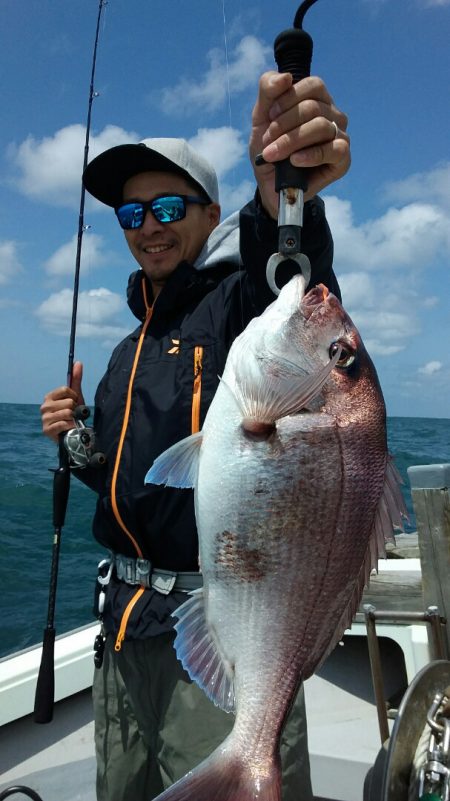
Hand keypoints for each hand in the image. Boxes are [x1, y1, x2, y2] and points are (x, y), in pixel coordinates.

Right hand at [40, 361, 84, 441]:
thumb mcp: (75, 396)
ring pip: (67, 413)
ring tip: (70, 421)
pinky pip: (64, 424)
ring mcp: (44, 418)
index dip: (74, 396)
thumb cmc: (72, 413)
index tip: (75, 402)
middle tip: (72, 414)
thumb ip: (76, 379)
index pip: (65, 389)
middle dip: (74, 409)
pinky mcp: (47, 430)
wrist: (72, 432)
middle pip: (68, 402)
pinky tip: (68, 428)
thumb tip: (78, 362)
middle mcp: (44, 406)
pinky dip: (70, 426)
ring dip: (73, 418)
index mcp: (49, 397)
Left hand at [249, 72, 349, 217]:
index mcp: (318, 99)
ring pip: (321, 127)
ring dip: (291, 141)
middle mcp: (333, 115)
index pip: (313, 85)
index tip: (269, 116)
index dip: (289, 98)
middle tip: (267, 142)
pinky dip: (311, 155)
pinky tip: (295, 161)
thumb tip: (286, 77)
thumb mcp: (261, 117)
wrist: (269, 182)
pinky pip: (333, 150)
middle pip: (313, 108)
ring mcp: (340, 136)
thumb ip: (268, 90)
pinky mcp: (342, 159)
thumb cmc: (269, 147)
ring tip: (273, 155)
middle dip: (284, 125)